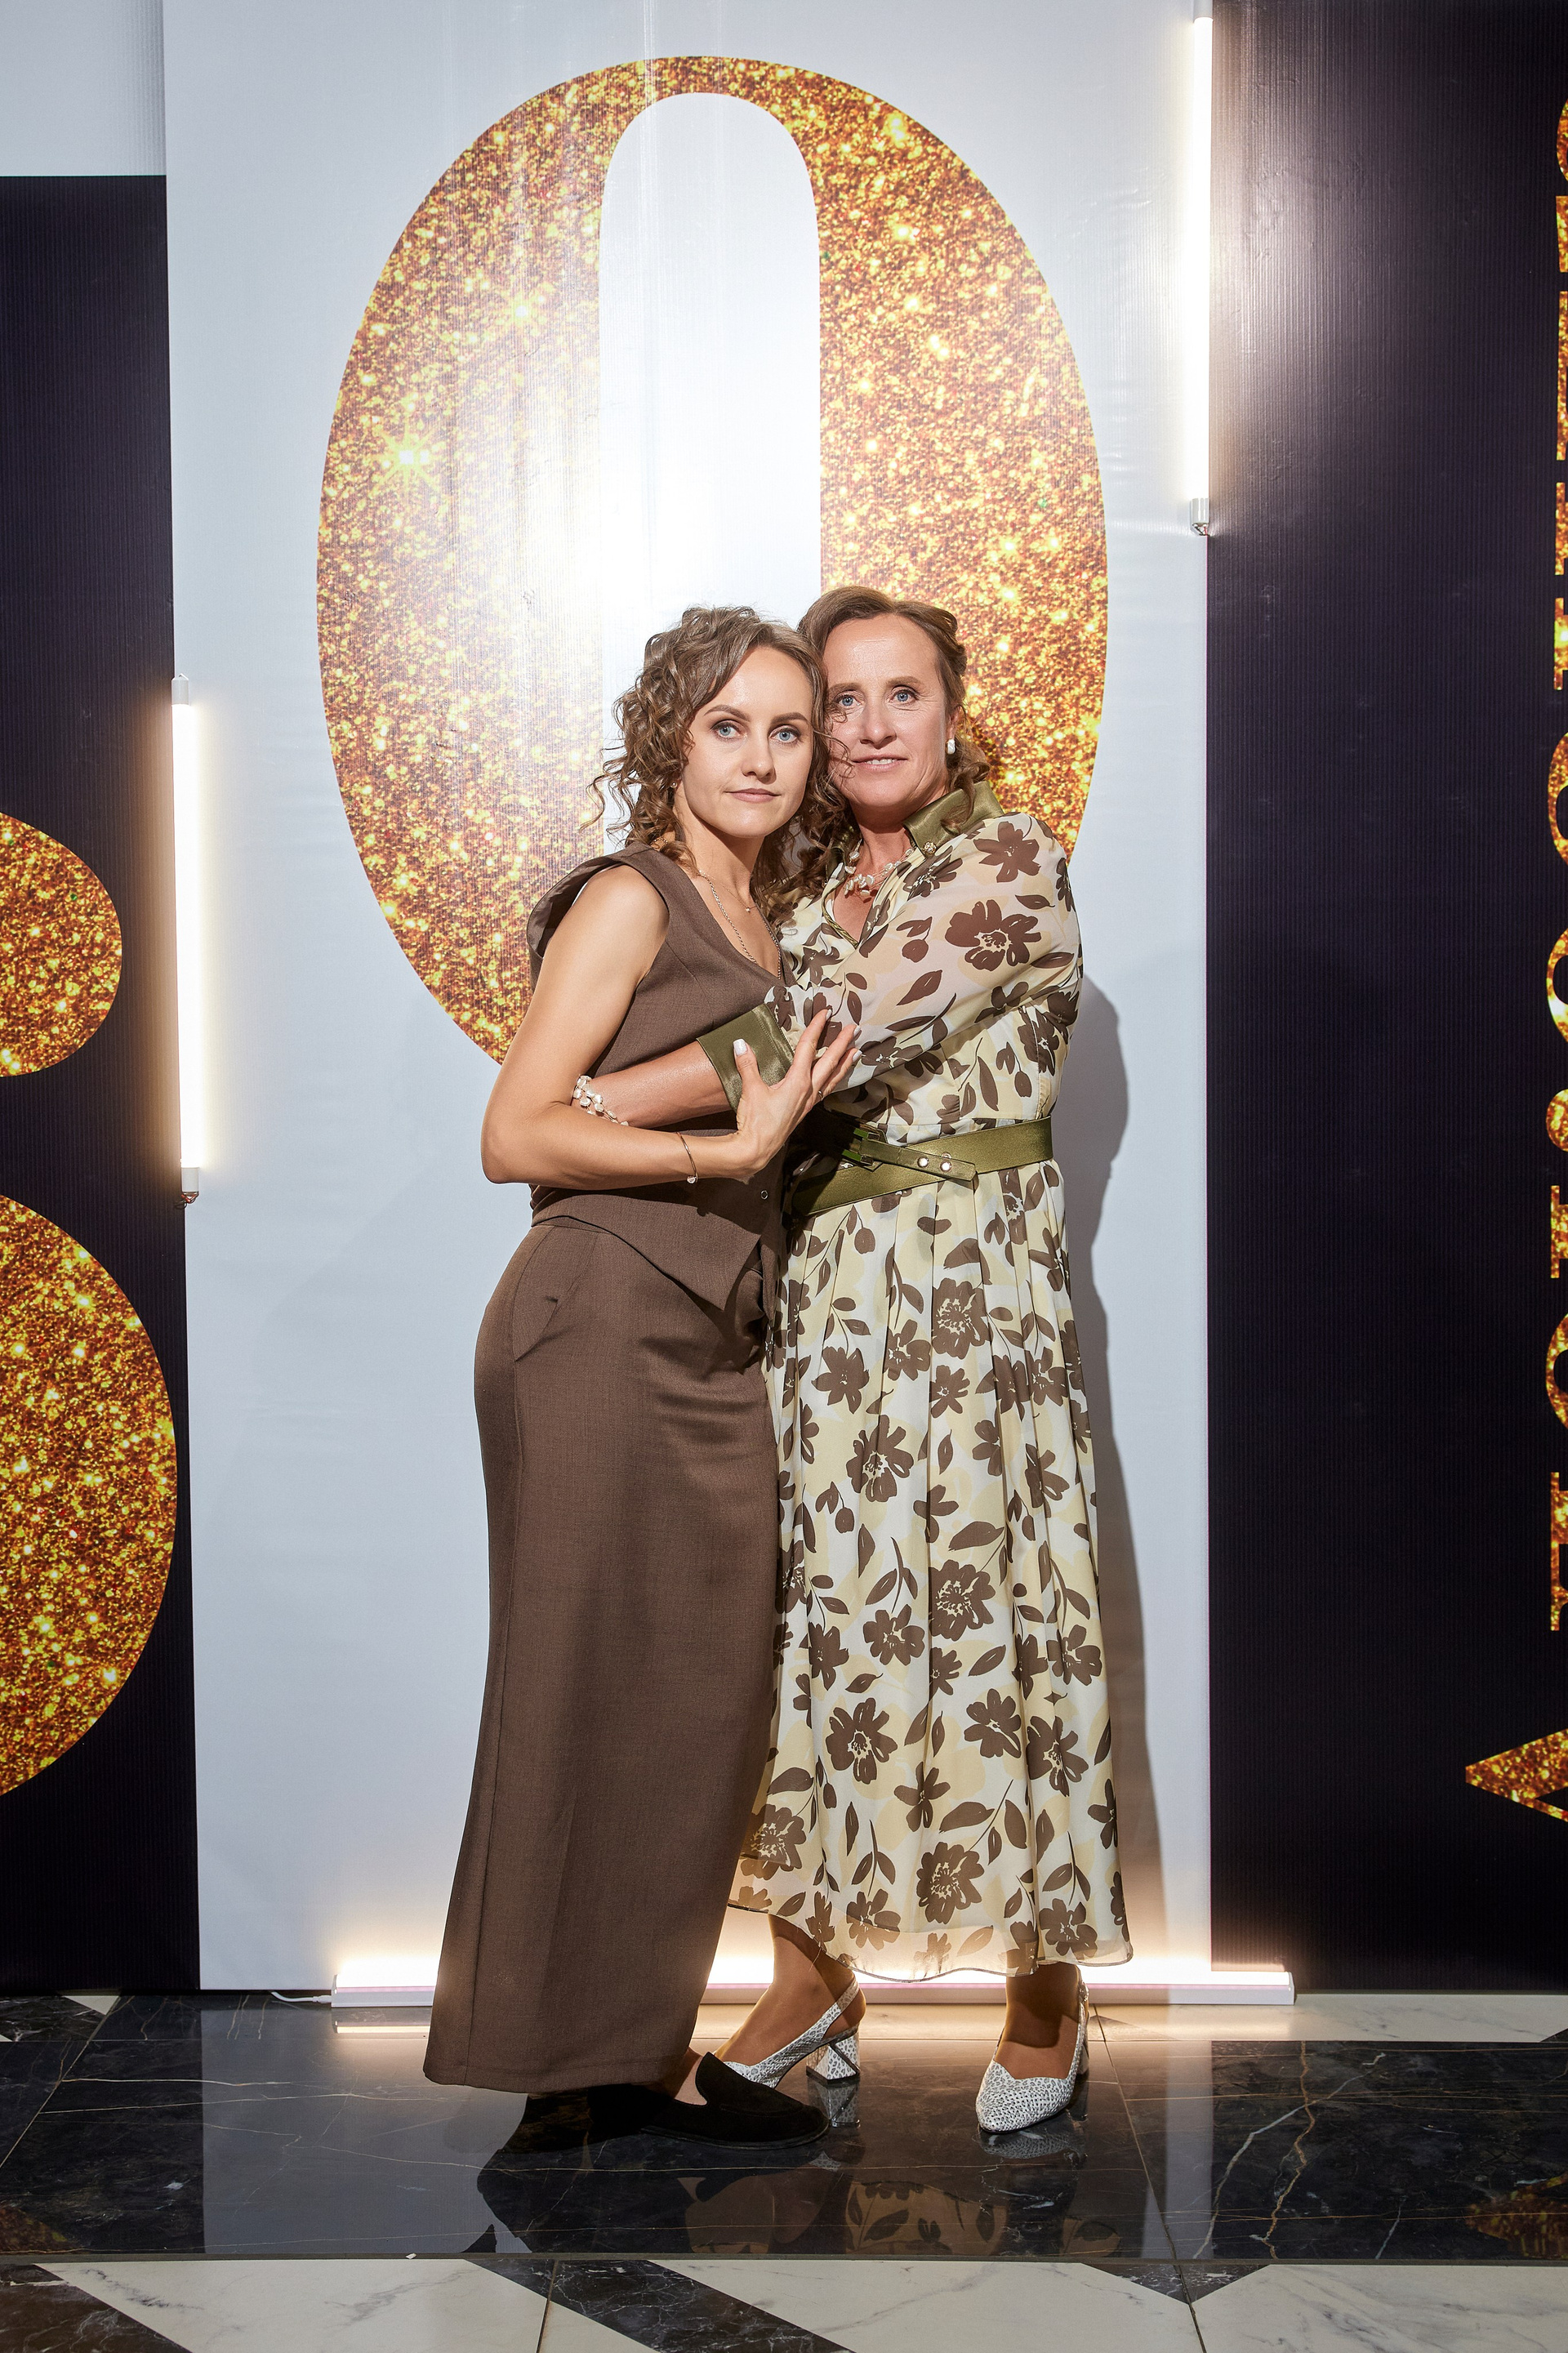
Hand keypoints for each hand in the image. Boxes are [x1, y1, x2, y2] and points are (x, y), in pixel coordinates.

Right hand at [725, 1011, 857, 1177]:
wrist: (757, 1149)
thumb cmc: (755, 1121)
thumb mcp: (750, 1089)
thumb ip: (747, 1064)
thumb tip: (740, 1043)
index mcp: (797, 1082)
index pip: (808, 1048)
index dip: (816, 1028)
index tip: (825, 1012)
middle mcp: (808, 1090)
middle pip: (829, 1062)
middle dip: (841, 1043)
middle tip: (854, 1029)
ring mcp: (809, 1101)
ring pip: (832, 1078)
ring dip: (844, 1063)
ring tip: (856, 1051)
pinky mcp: (805, 1110)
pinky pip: (825, 1090)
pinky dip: (834, 1080)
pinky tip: (835, 1078)